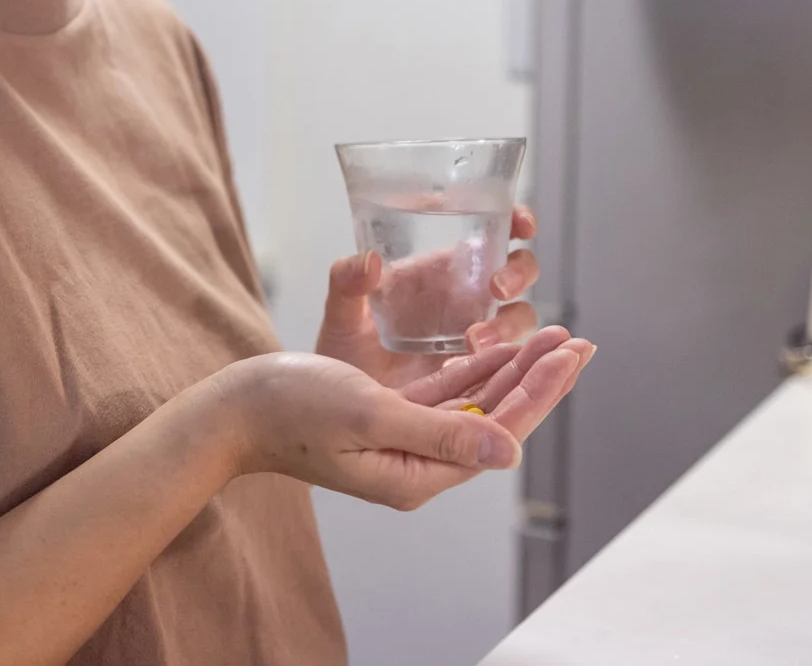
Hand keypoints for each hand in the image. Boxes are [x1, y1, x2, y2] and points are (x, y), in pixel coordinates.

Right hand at [207, 331, 594, 511]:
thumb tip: (508, 455)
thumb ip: (441, 435)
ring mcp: (401, 442)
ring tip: (551, 337)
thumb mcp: (371, 414)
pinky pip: (445, 396)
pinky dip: (475, 369)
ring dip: (512, 369)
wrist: (235, 408)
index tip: (571, 355)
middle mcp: (415, 464)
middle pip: (494, 419)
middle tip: (576, 339)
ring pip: (474, 404)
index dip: (539, 392)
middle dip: (537, 377)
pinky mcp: (386, 419)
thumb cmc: (292, 408)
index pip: (496, 433)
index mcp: (416, 474)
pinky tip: (499, 346)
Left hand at [317, 205, 543, 388]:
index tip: (522, 225)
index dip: (515, 222)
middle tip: (497, 288)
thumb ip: (345, 284)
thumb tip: (368, 260)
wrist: (348, 416)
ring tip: (474, 340)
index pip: (488, 232)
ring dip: (509, 321)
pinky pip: (510, 360)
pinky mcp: (478, 370)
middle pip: (517, 271)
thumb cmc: (343, 354)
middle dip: (518, 273)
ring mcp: (475, 333)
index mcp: (438, 270)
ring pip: (519, 315)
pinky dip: (508, 359)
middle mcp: (464, 297)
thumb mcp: (340, 315)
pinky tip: (474, 365)